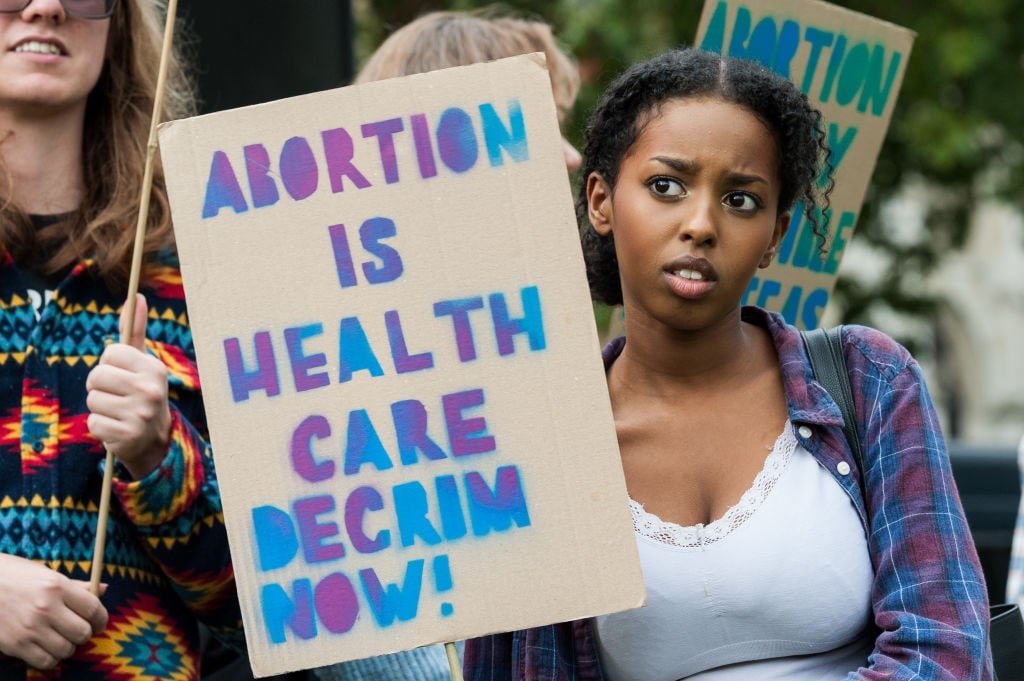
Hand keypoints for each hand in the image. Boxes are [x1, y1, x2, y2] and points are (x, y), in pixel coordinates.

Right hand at [0, 554, 107, 669]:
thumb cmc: (15, 576)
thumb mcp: (46, 574)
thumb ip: (75, 586)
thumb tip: (103, 589)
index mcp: (57, 586)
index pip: (93, 608)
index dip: (101, 619)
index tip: (99, 623)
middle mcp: (46, 608)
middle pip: (83, 633)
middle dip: (85, 633)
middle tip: (78, 630)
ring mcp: (30, 628)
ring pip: (66, 650)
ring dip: (68, 647)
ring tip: (61, 638)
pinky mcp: (16, 644)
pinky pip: (45, 661)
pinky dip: (51, 658)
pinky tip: (46, 648)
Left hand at [86, 293, 171, 478]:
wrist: (155, 439)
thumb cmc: (142, 392)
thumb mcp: (141, 362)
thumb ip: (134, 330)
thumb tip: (137, 296)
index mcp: (154, 368)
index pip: (110, 353)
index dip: (110, 364)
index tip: (123, 375)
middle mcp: (151, 390)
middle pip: (97, 376)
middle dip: (99, 386)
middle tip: (117, 395)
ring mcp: (140, 414)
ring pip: (93, 400)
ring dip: (99, 407)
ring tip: (117, 411)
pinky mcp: (127, 436)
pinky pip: (93, 423)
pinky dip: (100, 427)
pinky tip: (116, 427)